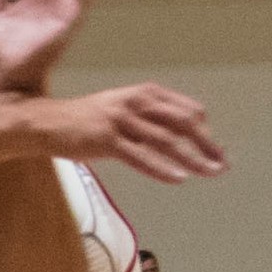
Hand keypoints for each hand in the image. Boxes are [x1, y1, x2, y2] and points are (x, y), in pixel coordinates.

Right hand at [47, 83, 225, 184]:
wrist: (48, 122)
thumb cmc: (89, 120)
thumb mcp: (124, 109)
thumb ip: (152, 119)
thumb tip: (185, 140)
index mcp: (145, 93)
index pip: (188, 110)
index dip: (205, 132)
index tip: (215, 151)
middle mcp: (136, 102)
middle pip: (183, 123)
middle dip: (207, 144)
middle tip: (222, 164)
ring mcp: (121, 120)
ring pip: (166, 141)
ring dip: (192, 159)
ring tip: (209, 172)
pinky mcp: (106, 140)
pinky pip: (140, 157)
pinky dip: (161, 168)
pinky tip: (177, 178)